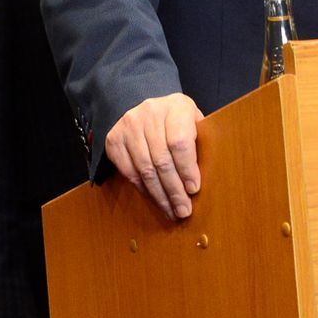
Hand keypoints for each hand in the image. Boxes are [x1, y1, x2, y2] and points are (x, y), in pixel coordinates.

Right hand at [104, 93, 202, 219]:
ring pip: (145, 170)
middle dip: (174, 190)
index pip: (179, 142)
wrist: (146, 106)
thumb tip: (203, 180)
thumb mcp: (194, 123)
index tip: (193, 189)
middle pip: (162, 160)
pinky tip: (155, 199)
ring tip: (172, 211)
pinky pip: (130, 172)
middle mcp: (150, 113)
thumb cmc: (179, 121)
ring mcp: (129, 126)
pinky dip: (144, 190)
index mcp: (177, 106)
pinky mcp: (114, 140)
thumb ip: (200, 144)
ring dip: (160, 195)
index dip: (186, 169)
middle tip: (183, 210)